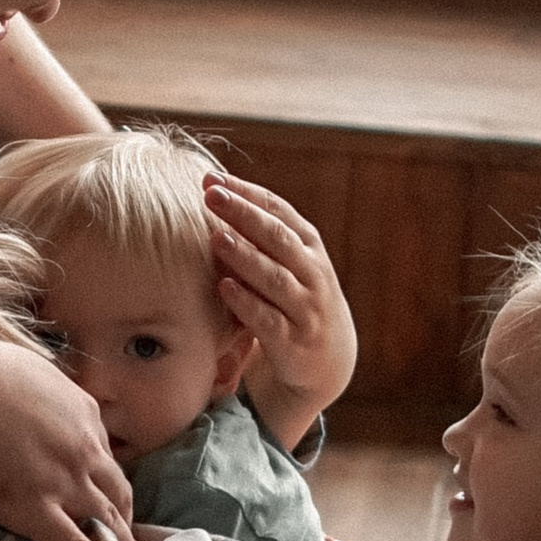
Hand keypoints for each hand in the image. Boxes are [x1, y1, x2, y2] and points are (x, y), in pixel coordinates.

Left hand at [205, 177, 356, 444]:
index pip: (278, 211)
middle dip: (243, 214)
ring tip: (216, 238)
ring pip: (275, 278)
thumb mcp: (290, 264)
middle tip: (211, 195)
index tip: (213, 179)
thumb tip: (215, 194)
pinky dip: (247, 303)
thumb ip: (262, 236)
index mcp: (309, 246)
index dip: (247, 193)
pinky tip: (224, 288)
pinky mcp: (294, 342)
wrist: (329, 361)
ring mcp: (306, 308)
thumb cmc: (296, 300)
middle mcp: (312, 273)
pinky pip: (268, 320)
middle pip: (277, 237)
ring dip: (245, 257)